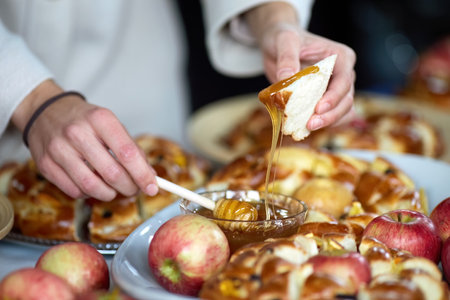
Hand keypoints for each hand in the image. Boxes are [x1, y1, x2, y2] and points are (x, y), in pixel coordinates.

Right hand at [12, 80, 157, 200]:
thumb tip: (148, 176)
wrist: (46, 111)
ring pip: (92, 186)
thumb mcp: (111, 124)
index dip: (143, 175)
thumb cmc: (85, 120)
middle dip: (129, 188)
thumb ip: (130, 149)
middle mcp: (78, 132)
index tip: (152, 187)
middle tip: (135, 190)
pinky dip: (89, 194)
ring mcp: (59, 149)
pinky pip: (74, 191)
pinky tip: (94, 185)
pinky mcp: (45, 164)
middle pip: (112, 173)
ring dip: (110, 194)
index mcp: (100, 119)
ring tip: (115, 189)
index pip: (127, 153)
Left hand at [245, 2, 356, 129]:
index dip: (333, 97)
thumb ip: (287, 57)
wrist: (279, 46)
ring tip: (309, 127)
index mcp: (340, 57)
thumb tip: (287, 77)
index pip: (344, 80)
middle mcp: (343, 73)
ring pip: (343, 111)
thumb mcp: (284, 41)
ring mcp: (336, 88)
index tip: (318, 109)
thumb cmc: (285, 39)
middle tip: (311, 124)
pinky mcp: (327, 99)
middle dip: (331, 115)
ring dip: (329, 122)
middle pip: (346, 99)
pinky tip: (309, 128)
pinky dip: (324, 124)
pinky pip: (333, 116)